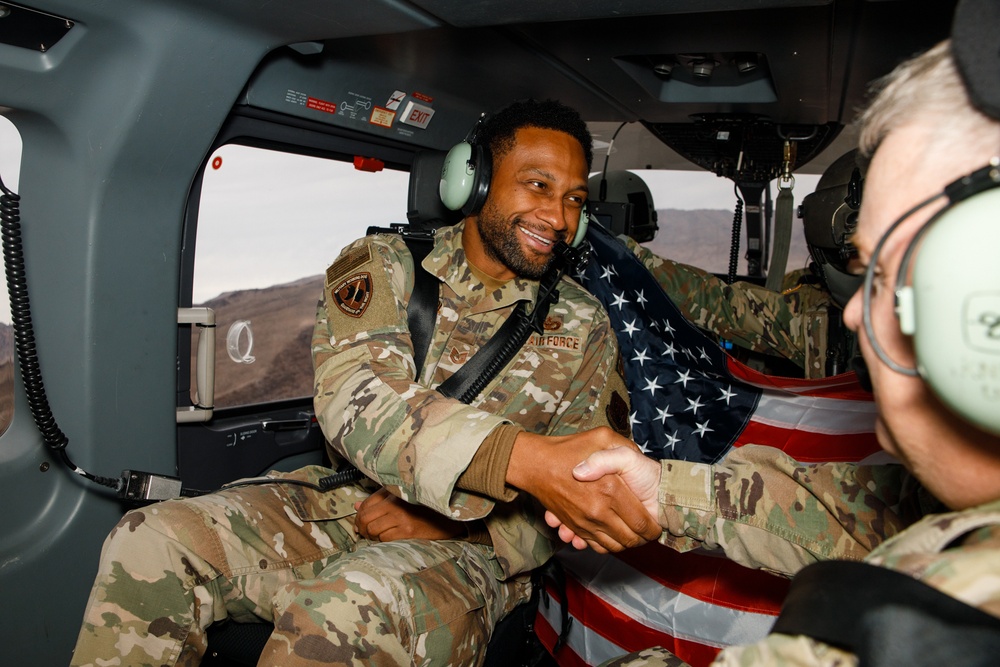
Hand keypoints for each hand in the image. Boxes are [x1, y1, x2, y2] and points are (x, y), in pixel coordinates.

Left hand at [354, 487, 463, 541]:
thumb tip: (356, 507)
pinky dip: (382, 541)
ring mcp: (401, 517)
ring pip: (372, 529)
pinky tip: (386, 539)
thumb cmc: (422, 507)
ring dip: (371, 536)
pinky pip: (384, 538)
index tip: (359, 523)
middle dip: (361, 528)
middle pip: (365, 518)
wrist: (447, 517)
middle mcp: (395, 503)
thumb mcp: (401, 497)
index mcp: (392, 492)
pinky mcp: (407, 531)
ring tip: (376, 536)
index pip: (366, 504)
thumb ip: (378, 500)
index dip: (359, 516)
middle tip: (363, 533)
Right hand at [506, 427, 659, 553]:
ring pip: (613, 546)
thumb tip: (637, 460)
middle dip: (642, 539)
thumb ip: (623, 447)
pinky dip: (604, 546)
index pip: (642, 523)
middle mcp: (599, 510)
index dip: (653, 527)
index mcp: (611, 489)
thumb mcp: (602, 436)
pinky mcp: (574, 526)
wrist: (535, 463)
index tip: (655, 524)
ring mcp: (584, 521)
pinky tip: (609, 535)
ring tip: (630, 533)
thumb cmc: (569, 447)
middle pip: (630, 539)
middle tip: (646, 531)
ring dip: (624, 544)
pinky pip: (594, 546)